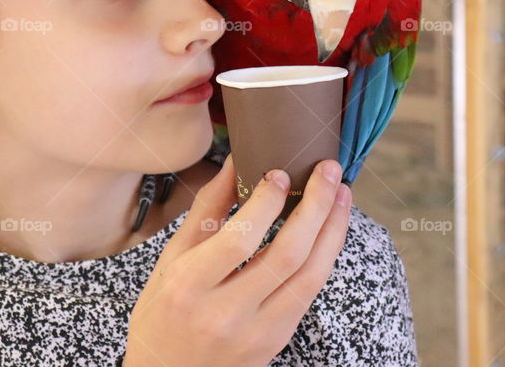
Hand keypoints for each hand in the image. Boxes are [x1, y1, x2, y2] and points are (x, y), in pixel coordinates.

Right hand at [124, 154, 351, 366]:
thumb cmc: (163, 314)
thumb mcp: (172, 260)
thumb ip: (207, 211)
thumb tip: (236, 162)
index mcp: (189, 286)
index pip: (239, 239)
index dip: (266, 202)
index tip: (280, 172)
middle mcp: (225, 313)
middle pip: (287, 254)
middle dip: (316, 206)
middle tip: (329, 170)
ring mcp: (256, 332)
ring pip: (310, 275)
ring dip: (333, 230)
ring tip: (342, 193)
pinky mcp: (276, 341)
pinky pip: (309, 292)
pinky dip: (324, 256)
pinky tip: (329, 230)